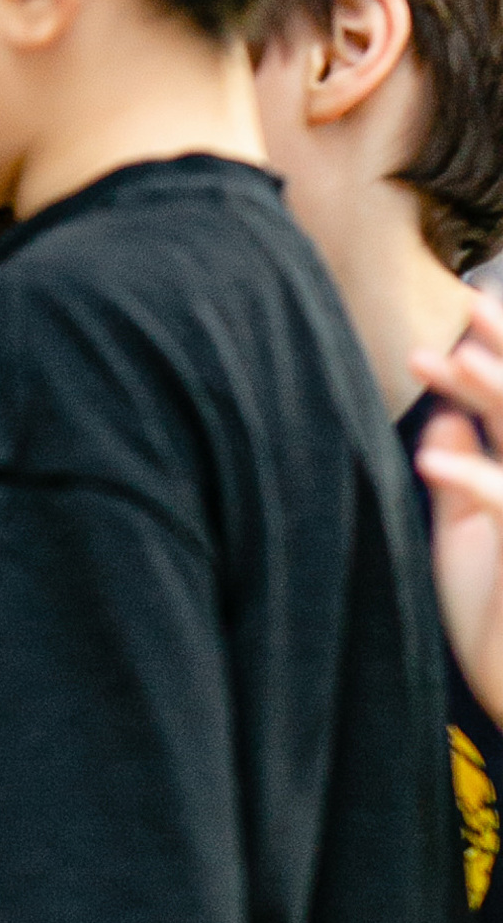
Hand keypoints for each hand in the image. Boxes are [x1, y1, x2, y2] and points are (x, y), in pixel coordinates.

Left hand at [417, 292, 502, 728]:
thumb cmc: (492, 615)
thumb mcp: (467, 536)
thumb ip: (463, 474)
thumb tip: (446, 416)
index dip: (495, 359)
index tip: (464, 319)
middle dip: (498, 355)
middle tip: (464, 307)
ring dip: (483, 394)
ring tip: (437, 362)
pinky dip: (467, 479)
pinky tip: (428, 458)